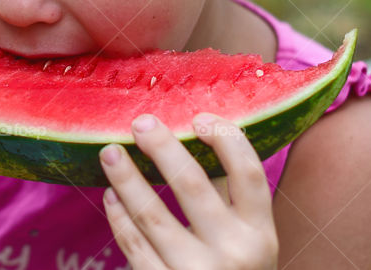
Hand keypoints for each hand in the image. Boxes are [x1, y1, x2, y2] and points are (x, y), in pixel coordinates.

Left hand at [99, 113, 278, 269]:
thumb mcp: (252, 242)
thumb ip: (231, 199)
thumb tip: (190, 138)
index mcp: (262, 234)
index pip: (248, 173)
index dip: (224, 138)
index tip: (198, 117)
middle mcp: (234, 253)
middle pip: (192, 185)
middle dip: (162, 148)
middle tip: (140, 122)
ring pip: (152, 214)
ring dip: (126, 179)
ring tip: (109, 152)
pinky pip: (134, 246)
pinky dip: (120, 218)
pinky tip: (111, 197)